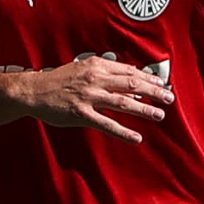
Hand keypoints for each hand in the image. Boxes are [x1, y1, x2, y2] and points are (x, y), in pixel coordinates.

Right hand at [9, 56, 173, 142]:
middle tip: (169, 98)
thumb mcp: (83, 69)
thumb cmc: (58, 81)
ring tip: (159, 115)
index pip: (129, 71)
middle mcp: (95, 79)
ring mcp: (88, 97)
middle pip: (132, 84)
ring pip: (123, 103)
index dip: (148, 78)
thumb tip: (130, 85)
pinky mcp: (81, 114)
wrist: (33, 91)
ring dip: (144, 109)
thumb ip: (106, 75)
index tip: (161, 84)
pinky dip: (123, 131)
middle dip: (153, 91)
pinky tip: (136, 138)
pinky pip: (106, 124)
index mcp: (96, 66)